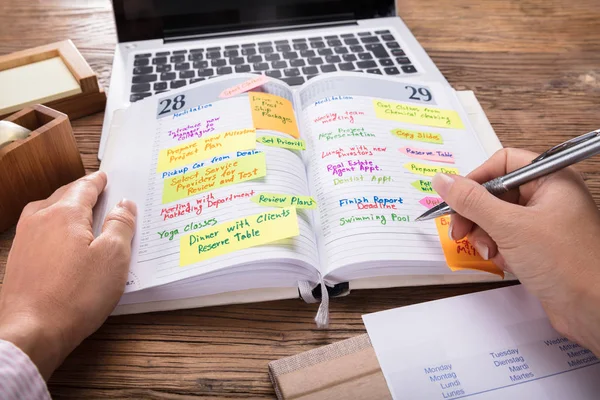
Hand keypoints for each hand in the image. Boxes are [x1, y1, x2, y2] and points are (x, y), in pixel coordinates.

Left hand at [0, 171, 135, 378]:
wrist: (32, 332)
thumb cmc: (74, 296)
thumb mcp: (113, 258)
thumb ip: (120, 226)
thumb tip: (124, 205)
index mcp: (64, 215)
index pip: (84, 188)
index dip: (97, 182)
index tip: (103, 177)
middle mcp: (39, 221)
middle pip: (62, 196)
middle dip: (80, 192)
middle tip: (95, 190)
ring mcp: (24, 241)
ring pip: (45, 212)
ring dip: (63, 208)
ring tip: (77, 213)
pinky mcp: (17, 261)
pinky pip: (37, 232)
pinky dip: (52, 228)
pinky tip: (60, 242)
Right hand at [431, 148, 599, 355]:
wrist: (595, 311)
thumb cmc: (566, 263)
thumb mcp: (510, 227)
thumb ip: (471, 201)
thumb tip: (442, 180)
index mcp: (552, 179)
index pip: (503, 163)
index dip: (476, 179)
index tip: (456, 200)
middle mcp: (550, 196)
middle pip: (496, 192)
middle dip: (477, 214)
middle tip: (461, 232)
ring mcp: (546, 223)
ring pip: (498, 218)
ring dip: (487, 236)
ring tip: (492, 253)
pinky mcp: (541, 247)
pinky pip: (508, 239)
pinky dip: (500, 250)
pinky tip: (506, 264)